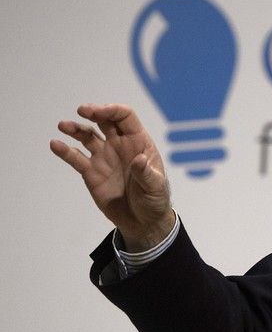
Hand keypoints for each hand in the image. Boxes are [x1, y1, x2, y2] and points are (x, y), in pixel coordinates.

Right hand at [50, 103, 174, 250]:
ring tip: (63, 125)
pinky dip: (65, 151)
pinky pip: (76, 158)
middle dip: (94, 113)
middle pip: (104, 121)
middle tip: (81, 111)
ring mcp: (104, 157)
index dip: (112, 110)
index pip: (125, 117)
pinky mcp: (91, 172)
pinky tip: (55, 145)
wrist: (142, 221)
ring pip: (87, 136)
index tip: (97, 112)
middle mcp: (120, 145)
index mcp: (138, 142)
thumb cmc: (154, 199)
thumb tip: (140, 160)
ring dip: (75, 129)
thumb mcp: (155, 187)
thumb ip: (146, 173)